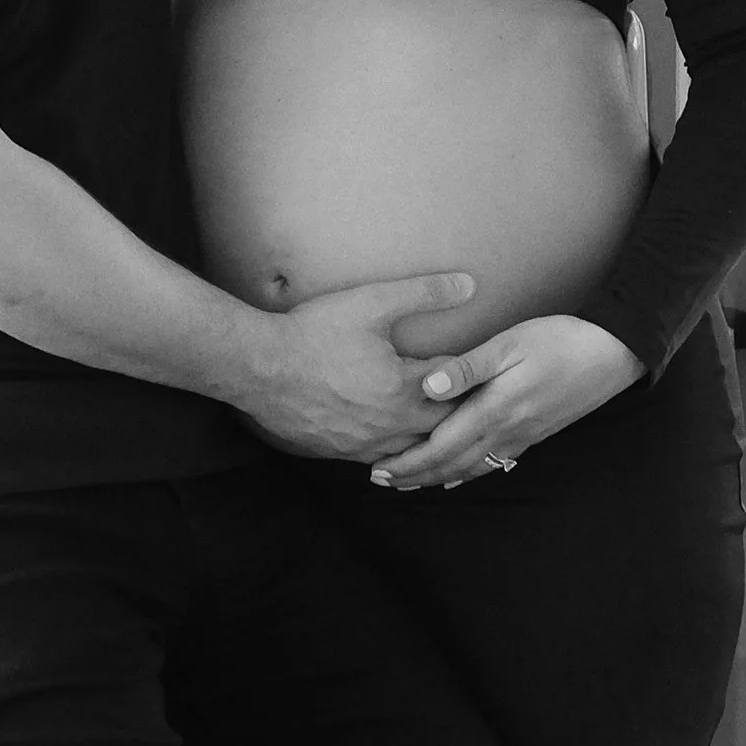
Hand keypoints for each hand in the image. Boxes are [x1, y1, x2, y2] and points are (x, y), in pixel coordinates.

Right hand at [238, 272, 477, 462]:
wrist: (259, 368)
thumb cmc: (314, 333)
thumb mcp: (372, 303)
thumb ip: (424, 293)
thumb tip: (468, 284)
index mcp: (405, 390)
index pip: (456, 388)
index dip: (472, 377)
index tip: (486, 371)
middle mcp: (391, 426)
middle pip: (443, 429)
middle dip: (457, 413)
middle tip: (473, 402)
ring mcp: (365, 445)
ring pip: (414, 453)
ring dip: (428, 439)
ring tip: (442, 428)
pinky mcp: (341, 454)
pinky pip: (381, 461)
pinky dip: (397, 452)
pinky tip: (397, 442)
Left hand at [367, 315, 642, 491]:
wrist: (613, 354)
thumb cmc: (560, 340)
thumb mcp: (510, 344)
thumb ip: (467, 367)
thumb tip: (426, 387)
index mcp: (494, 410)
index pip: (440, 446)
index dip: (408, 462)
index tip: (378, 469)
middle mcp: (506, 433)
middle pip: (450, 464)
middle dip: (414, 476)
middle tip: (380, 481)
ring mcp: (521, 438)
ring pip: (471, 469)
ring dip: (436, 478)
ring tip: (409, 483)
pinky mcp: (534, 435)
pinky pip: (493, 464)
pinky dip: (468, 474)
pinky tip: (456, 477)